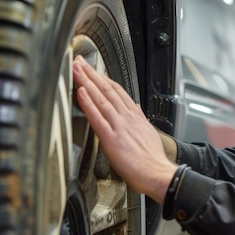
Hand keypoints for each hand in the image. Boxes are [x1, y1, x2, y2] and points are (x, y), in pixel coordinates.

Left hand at [72, 55, 175, 203]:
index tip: (94, 70)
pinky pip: (97, 117)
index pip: (117, 91)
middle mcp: (126, 117)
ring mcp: (119, 126)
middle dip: (92, 73)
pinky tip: (80, 92)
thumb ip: (139, 119)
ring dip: (87, 82)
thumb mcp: (148, 132)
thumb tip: (135, 109)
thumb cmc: (152, 159)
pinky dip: (88, 103)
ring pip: (101, 99)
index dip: (104, 78)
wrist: (157, 173)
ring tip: (77, 69)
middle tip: (80, 61)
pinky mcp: (111, 138)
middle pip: (107, 89)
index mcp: (134, 116)